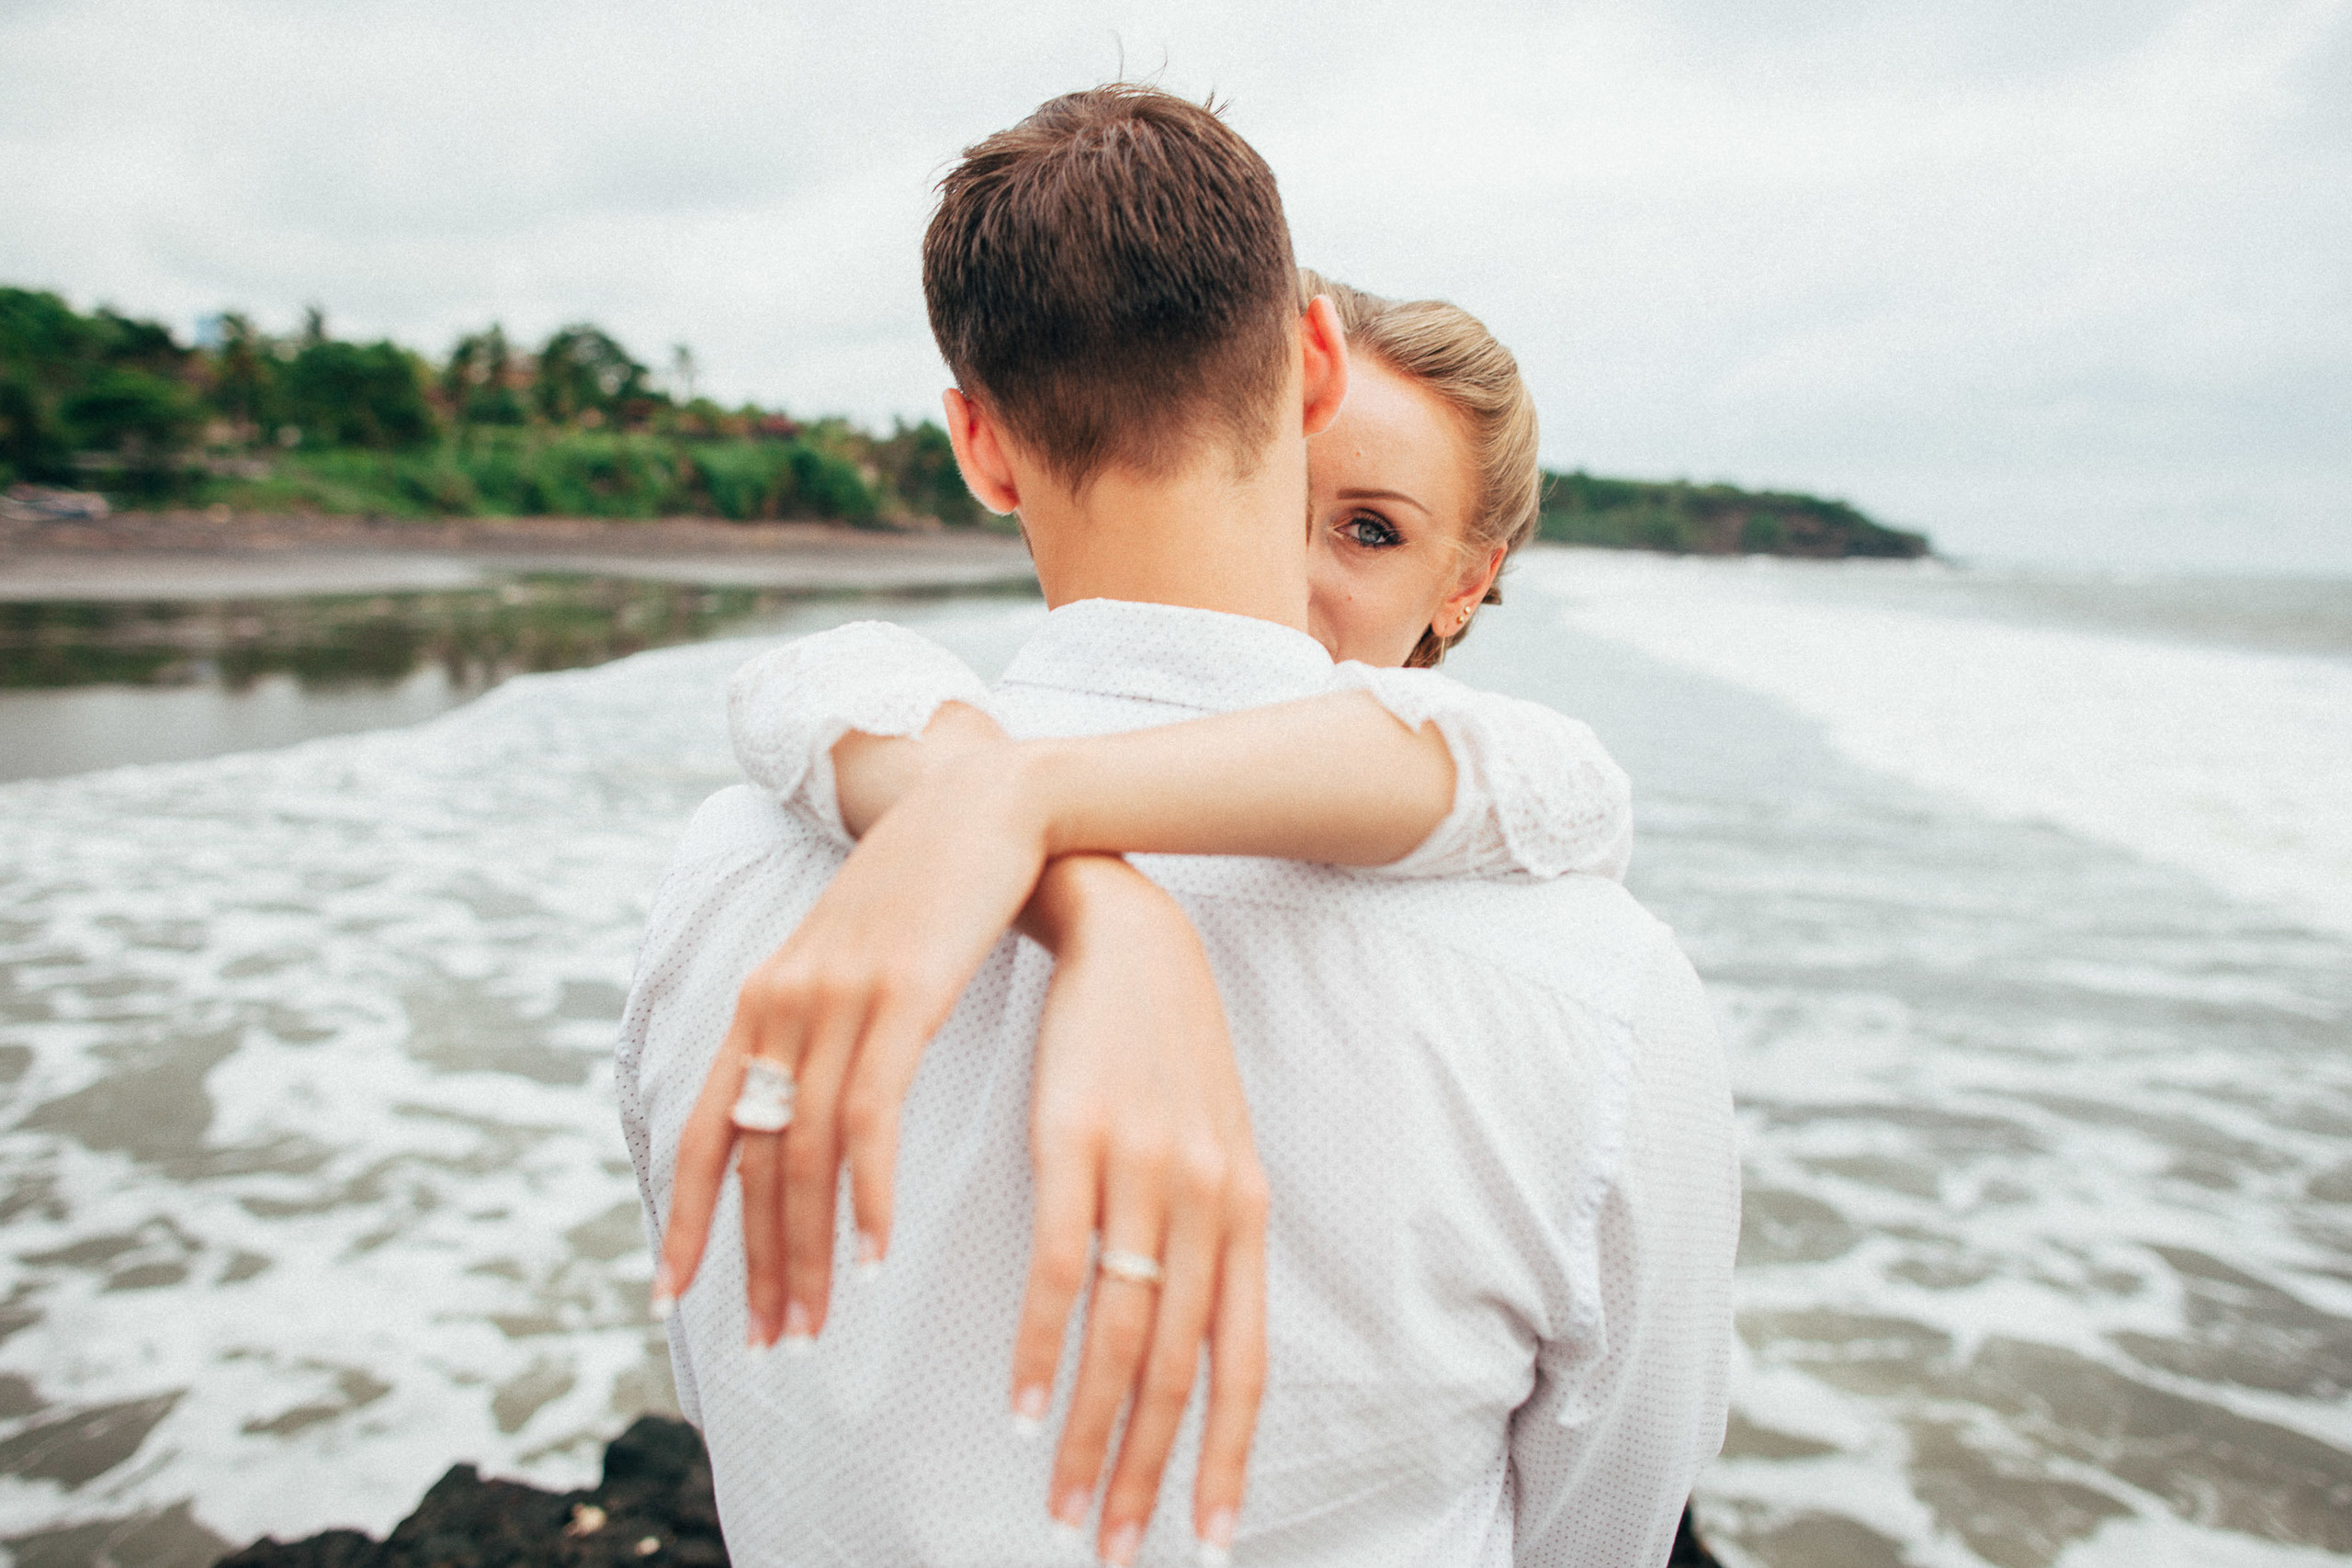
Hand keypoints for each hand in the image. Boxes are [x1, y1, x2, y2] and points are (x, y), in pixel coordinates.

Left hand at [656, 743, 1049, 1345]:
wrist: (989, 803)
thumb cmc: (930, 891)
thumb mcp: (853, 961)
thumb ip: (819, 1026)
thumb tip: (802, 1101)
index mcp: (765, 1000)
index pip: (703, 1128)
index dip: (684, 1216)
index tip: (671, 1293)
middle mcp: (784, 1000)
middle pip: (753, 1159)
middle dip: (754, 1262)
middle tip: (768, 1343)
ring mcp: (839, 996)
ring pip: (803, 1151)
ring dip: (807, 1251)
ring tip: (815, 1323)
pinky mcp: (902, 994)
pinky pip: (870, 1115)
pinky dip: (868, 1193)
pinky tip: (875, 1252)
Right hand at [1015, 856, 1266, 1565]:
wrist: (1133, 940)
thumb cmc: (1165, 1057)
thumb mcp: (1210, 1149)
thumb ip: (1207, 1241)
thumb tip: (1187, 1334)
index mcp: (1244, 1215)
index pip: (1244, 1365)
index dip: (1225, 1459)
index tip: (1205, 1539)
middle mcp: (1210, 1204)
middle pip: (1181, 1368)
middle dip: (1147, 1472)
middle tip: (1111, 1552)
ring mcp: (1148, 1173)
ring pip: (1125, 1334)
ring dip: (1091, 1435)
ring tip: (1061, 1508)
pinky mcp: (1078, 1140)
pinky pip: (1063, 1266)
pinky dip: (1044, 1348)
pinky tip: (1023, 1406)